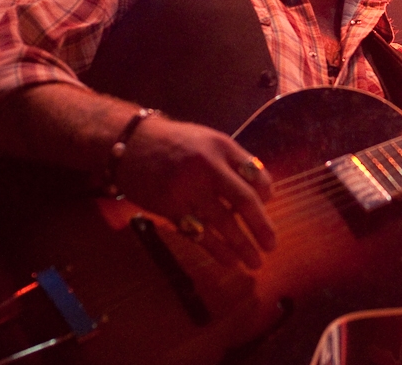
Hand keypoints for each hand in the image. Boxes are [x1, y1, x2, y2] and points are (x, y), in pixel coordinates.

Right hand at [117, 116, 275, 268]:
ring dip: (241, 245)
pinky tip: (228, 261)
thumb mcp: (207, 140)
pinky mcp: (170, 207)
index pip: (255, 175)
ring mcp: (188, 188)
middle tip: (272, 245)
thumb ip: (231, 162)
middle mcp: (208, 166)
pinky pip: (198, 233)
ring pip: (222, 223)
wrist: (129, 144)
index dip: (267, 194)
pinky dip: (216, 250)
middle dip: (261, 226)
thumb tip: (259, 194)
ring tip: (255, 262)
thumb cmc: (174, 142)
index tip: (268, 207)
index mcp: (222, 147)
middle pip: (243, 200)